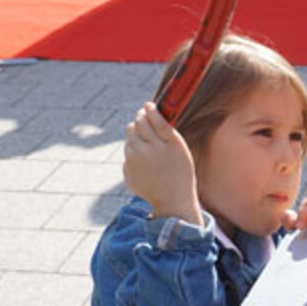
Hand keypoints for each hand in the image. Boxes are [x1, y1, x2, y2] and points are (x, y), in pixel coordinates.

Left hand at [124, 103, 201, 224]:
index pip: (154, 118)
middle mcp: (151, 150)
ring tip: (146, 144)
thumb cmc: (180, 170)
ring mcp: (136, 161)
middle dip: (140, 120)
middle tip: (143, 119)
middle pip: (137, 124)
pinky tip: (145, 162)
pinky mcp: (128, 170)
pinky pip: (127, 153)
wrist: (172, 199)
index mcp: (168, 143)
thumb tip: (148, 111)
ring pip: (129, 137)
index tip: (148, 106)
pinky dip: (133, 153)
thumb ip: (166, 131)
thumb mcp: (179, 148)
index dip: (150, 109)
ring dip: (135, 135)